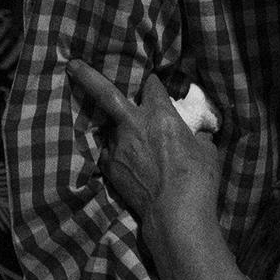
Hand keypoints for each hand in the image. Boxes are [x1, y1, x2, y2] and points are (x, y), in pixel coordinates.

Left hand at [65, 60, 220, 223]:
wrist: (175, 213)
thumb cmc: (197, 179)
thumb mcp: (206, 150)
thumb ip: (195, 135)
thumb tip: (195, 135)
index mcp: (160, 115)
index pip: (152, 86)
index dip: (154, 84)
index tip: (154, 85)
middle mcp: (134, 125)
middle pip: (106, 93)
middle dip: (88, 77)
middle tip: (72, 66)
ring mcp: (117, 146)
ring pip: (112, 129)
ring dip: (120, 132)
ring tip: (132, 145)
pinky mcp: (109, 167)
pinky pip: (110, 153)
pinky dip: (116, 154)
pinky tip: (128, 164)